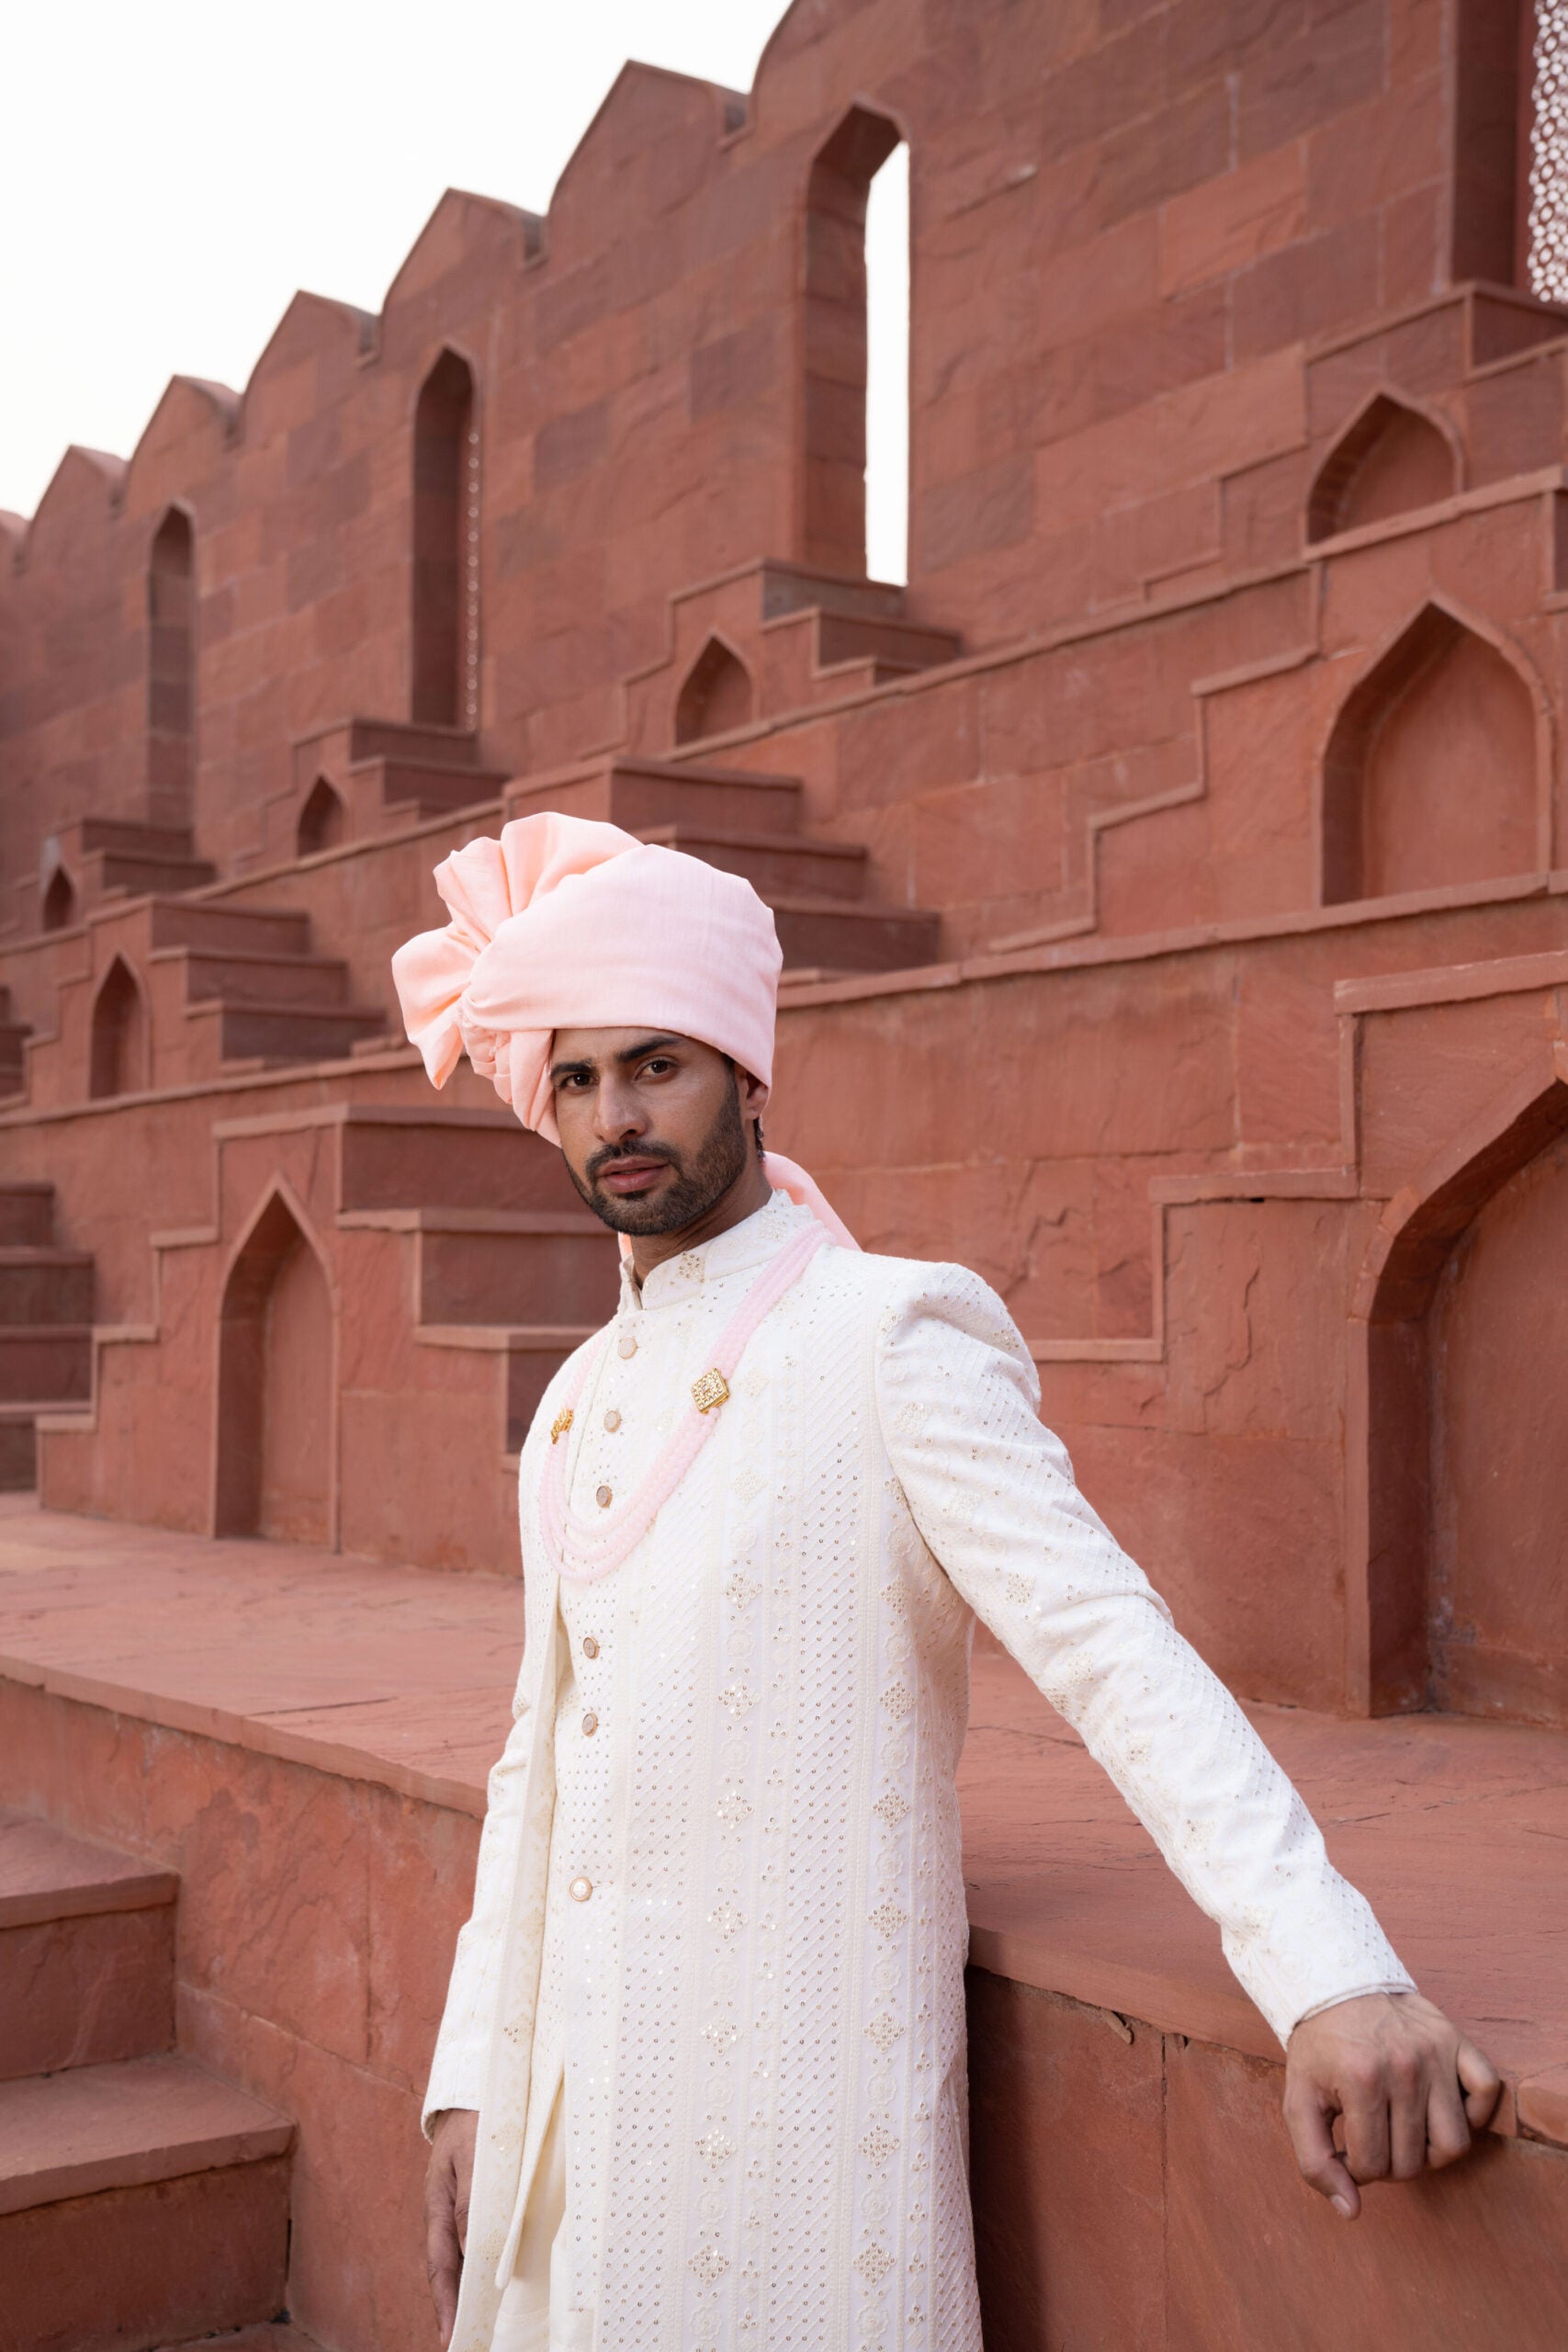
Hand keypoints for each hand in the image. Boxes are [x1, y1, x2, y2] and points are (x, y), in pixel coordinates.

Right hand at [425, 2107, 478, 2343]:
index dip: (446, 2302)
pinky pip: (483, 2237)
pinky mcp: (479, 2201)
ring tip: (490, 2321)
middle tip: (469, 2340)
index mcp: (439, 2206)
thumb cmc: (476, 2120)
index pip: (441, 2265)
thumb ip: (473, 2200)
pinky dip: (491, 2260)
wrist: (475, 2093)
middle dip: (460, 2305)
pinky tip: (504, 2276)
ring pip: (468, 2256)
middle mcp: (447, 2213)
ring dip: (478, 2286)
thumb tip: (472, 2249)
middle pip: (452, 2269)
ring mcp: (462, 2208)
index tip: (450, 2336)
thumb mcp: (473, 2156)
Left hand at [1284, 1991, 1499, 2218]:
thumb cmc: (1319, 2048)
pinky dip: (1473, 2111)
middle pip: (1414, 2162)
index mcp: (1361, 2080)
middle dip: (1390, 2163)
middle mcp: (1404, 2067)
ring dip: (1431, 2151)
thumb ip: (1314, 2161)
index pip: (1373, 2167)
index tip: (1346, 2146)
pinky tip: (1440, 2108)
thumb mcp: (1298, 2100)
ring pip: (1455, 2143)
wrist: (1337, 1985)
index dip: (1355, 2168)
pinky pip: (1488, 2091)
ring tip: (1406, 2131)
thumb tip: (1351, 2213)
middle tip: (1375, 2139)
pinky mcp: (1457, 2040)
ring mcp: (1436, 2054)